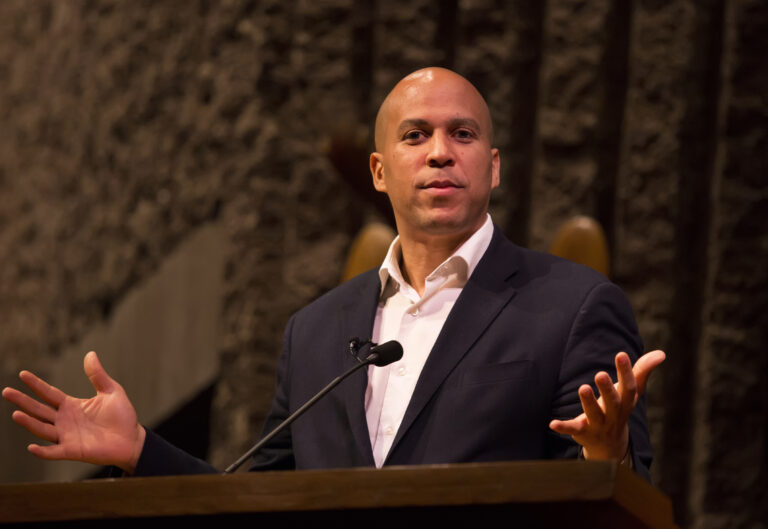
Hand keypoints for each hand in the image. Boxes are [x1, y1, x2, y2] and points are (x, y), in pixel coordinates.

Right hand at [2, 351, 145, 472]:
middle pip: (39, 410)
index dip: (36, 384)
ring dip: (29, 423)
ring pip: (42, 429)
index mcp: (72, 405)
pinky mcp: (73, 451)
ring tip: (16, 413)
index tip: (22, 374)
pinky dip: (43, 451)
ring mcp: (67, 436)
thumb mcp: (111, 391)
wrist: (132, 439)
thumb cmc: (122, 416)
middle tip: (6, 391)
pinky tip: (31, 447)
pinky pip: (54, 452)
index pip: (49, 394)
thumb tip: (90, 353)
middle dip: (23, 401)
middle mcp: (65, 420)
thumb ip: (98, 375)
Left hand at [549, 349, 664, 460]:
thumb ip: (642, 372)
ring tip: (583, 387)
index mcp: (625, 403)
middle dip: (607, 389)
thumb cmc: (619, 409)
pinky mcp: (582, 432)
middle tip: (600, 374)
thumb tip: (661, 353)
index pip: (629, 388)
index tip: (621, 354)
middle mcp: (614, 414)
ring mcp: (598, 425)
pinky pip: (573, 430)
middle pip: (612, 402)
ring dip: (588, 402)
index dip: (626, 371)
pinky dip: (563, 428)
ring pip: (593, 414)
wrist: (610, 446)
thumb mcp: (630, 393)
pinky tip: (552, 423)